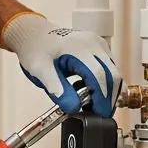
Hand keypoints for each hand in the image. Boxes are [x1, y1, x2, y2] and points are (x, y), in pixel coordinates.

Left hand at [2, 13, 122, 115]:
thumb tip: (73, 108)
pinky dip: (104, 83)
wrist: (34, 34)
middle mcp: (94, 44)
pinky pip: (109, 68)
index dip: (102, 98)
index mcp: (79, 48)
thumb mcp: (40, 71)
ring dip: (108, 91)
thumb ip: (56, 89)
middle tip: (98, 114)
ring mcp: (98, 45)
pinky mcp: (99, 49)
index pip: (100, 76)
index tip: (100, 114)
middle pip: (113, 75)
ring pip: (114, 72)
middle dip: (109, 98)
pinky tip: (90, 92)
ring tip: (92, 105)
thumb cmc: (36, 49)